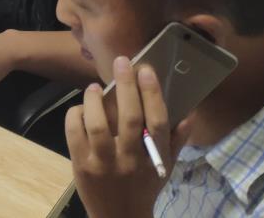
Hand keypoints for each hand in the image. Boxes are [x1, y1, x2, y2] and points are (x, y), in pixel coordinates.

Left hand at [66, 57, 190, 217]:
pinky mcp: (81, 165)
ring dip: (95, 101)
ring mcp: (104, 163)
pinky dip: (75, 116)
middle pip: (128, 118)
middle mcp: (130, 159)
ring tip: (94, 87)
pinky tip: (80, 108)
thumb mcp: (164, 167)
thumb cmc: (143, 186)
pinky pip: (75, 134)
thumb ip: (176, 140)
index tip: (146, 69)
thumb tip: (188, 113)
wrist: (119, 217)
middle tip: (121, 61)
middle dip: (125, 86)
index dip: (152, 93)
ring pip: (98, 125)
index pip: (157, 121)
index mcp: (153, 157)